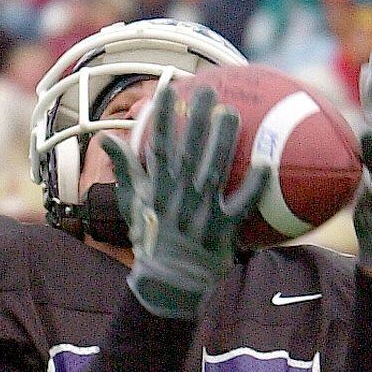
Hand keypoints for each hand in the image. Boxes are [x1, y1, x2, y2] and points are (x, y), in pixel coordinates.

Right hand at [102, 85, 269, 319]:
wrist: (167, 283)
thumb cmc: (151, 239)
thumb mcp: (131, 204)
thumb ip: (124, 168)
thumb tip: (106, 138)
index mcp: (157, 188)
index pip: (158, 146)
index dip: (162, 117)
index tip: (169, 88)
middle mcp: (178, 197)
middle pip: (188, 152)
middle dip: (196, 120)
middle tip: (208, 91)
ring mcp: (200, 213)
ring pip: (213, 171)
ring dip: (223, 142)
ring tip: (232, 114)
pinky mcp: (221, 231)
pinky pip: (240, 206)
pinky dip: (252, 187)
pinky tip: (265, 165)